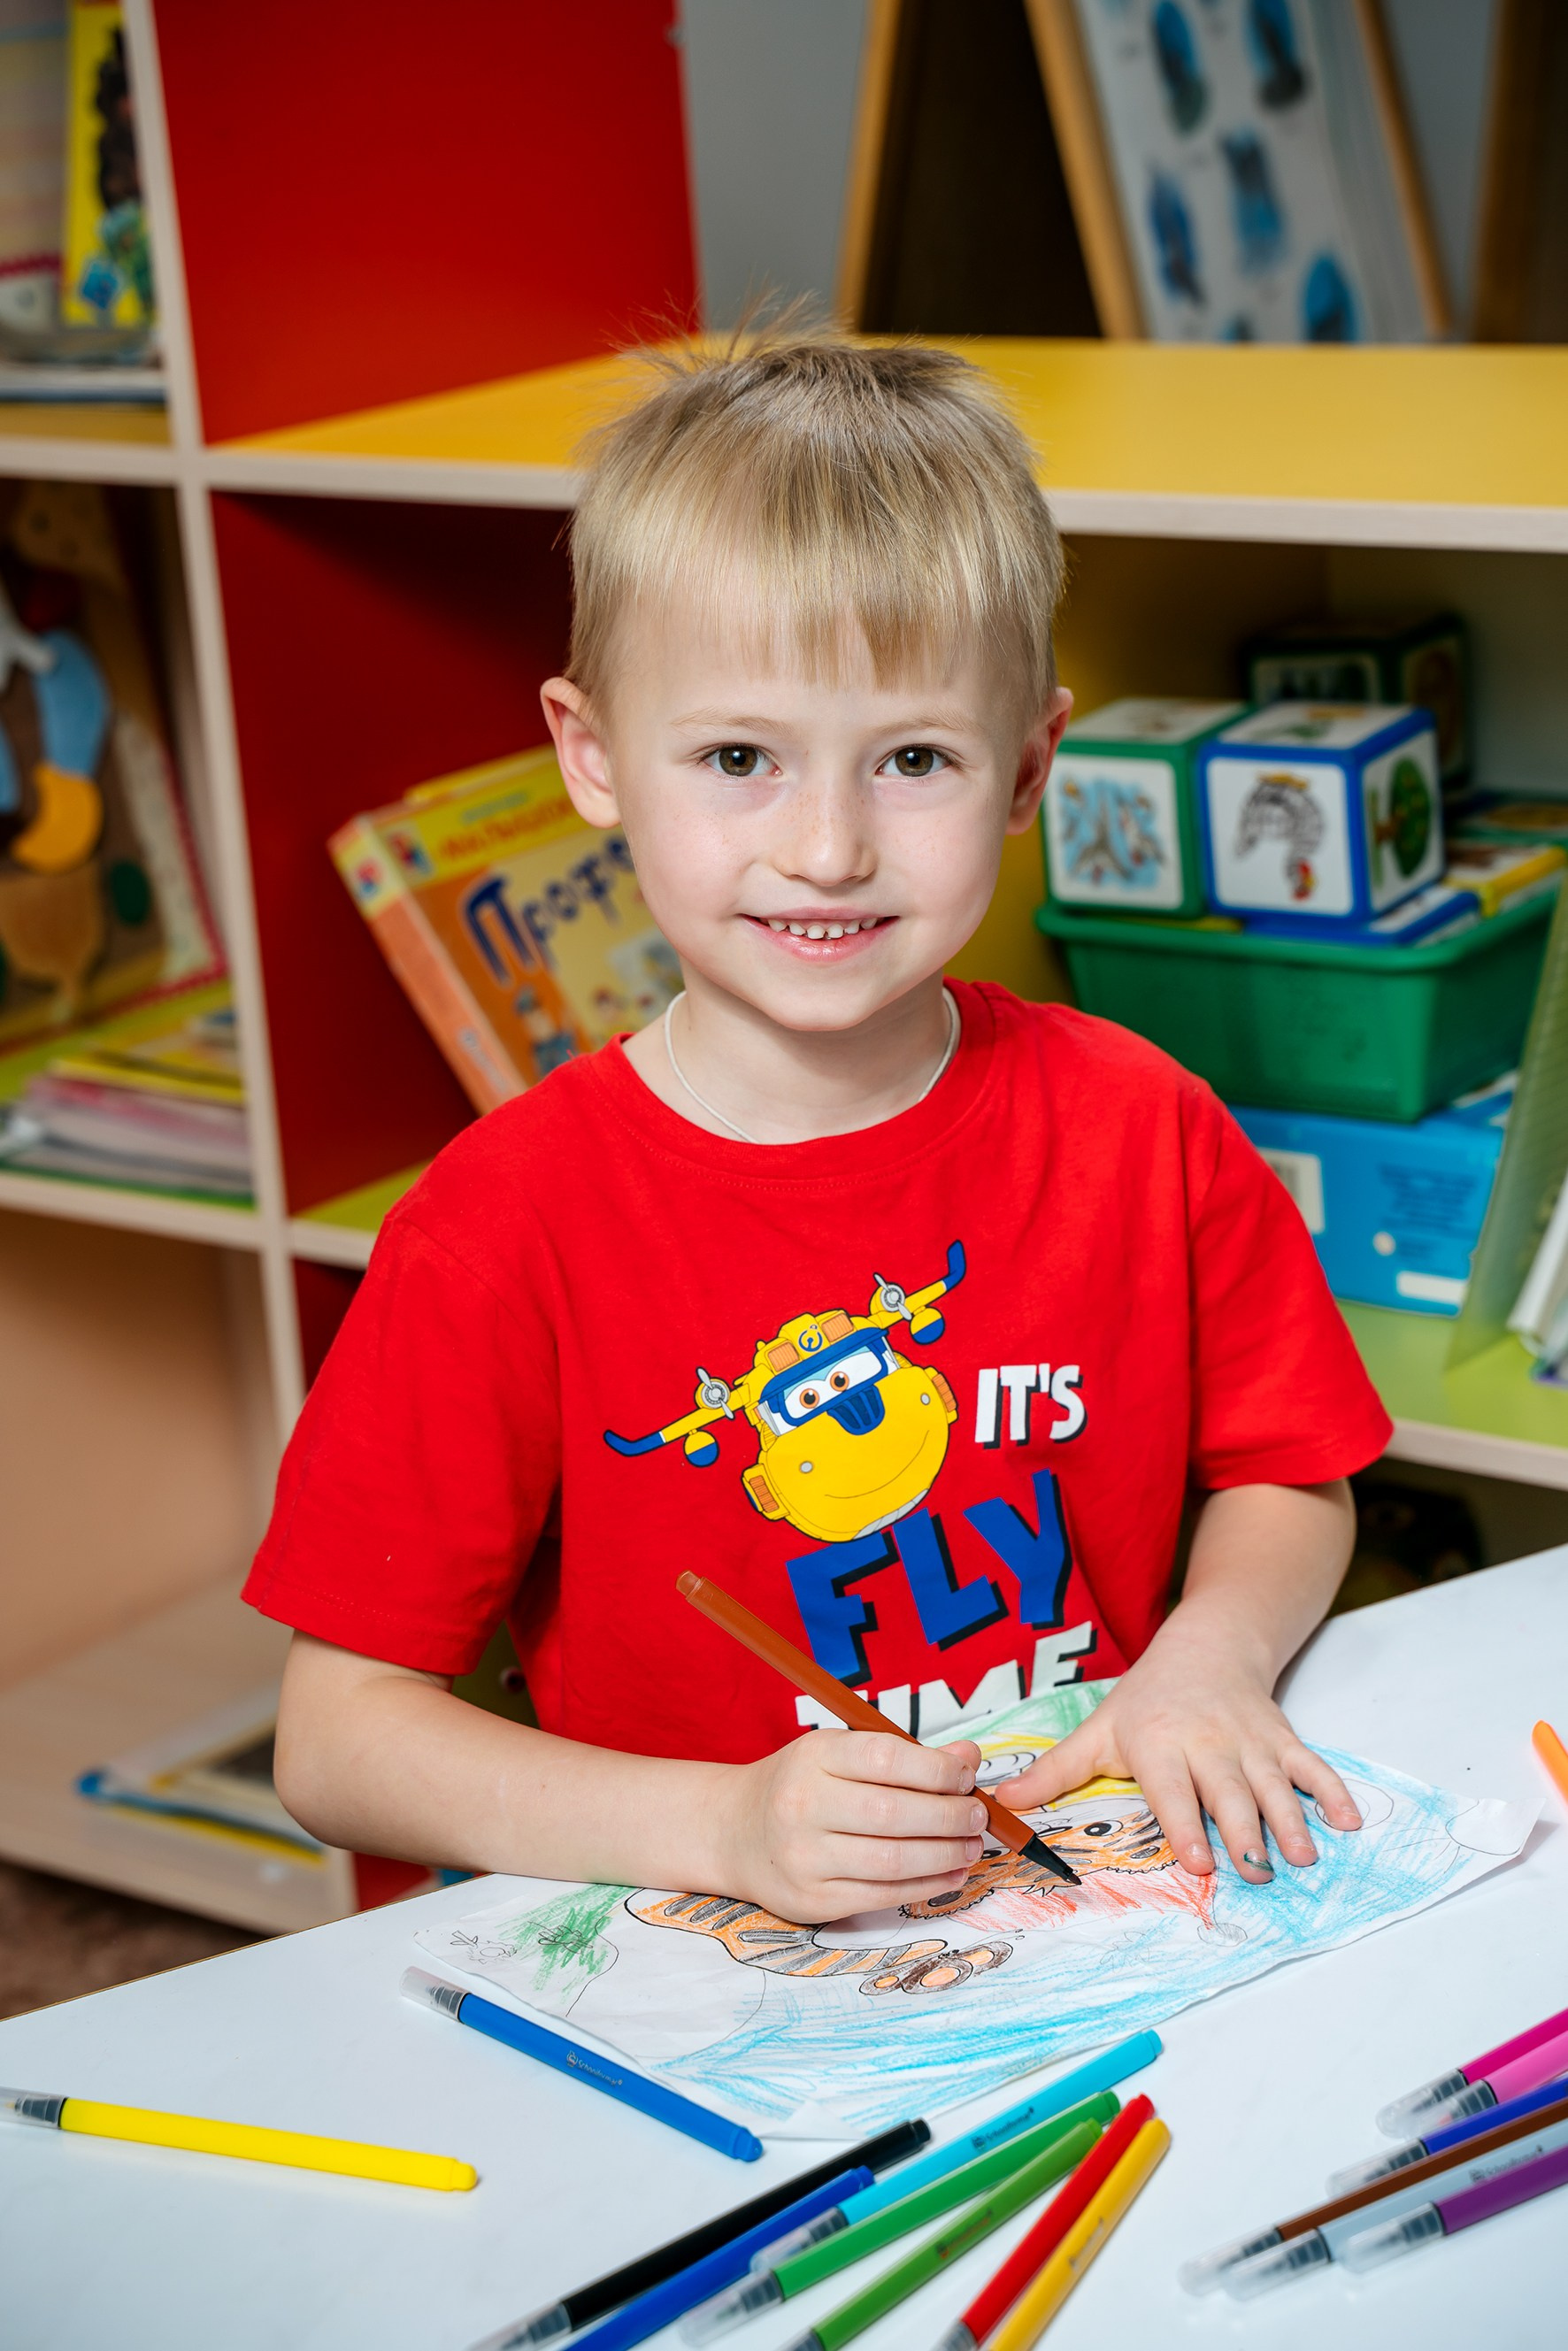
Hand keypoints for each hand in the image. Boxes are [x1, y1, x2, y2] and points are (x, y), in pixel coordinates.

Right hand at [718, 1731, 985, 1921]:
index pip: (886, 1757)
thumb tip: (969, 1756)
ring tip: (970, 1847)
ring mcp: (805, 1857)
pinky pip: (882, 1895)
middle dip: (950, 1816)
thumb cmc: (800, 1786)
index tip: (966, 1776)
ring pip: (893, 1860)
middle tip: (977, 1817)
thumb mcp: (840, 1754)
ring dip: (945, 1855)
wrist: (733, 1832)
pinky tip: (949, 1874)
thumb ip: (905, 1756)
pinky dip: (926, 1885)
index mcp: (814, 1756)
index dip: (937, 1768)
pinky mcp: (813, 1900)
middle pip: (895, 1812)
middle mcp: (804, 1804)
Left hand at [994, 1626, 1360, 1885]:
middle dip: (1244, 1830)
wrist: (1206, 1643)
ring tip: (1303, 1857)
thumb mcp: (1099, 1729)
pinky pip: (1311, 1764)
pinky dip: (1332, 1791)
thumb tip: (1001, 1806)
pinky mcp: (1282, 1737)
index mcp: (1158, 1743)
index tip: (1200, 1862)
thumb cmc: (1147, 1698)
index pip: (1172, 1789)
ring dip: (1291, 1820)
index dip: (1186, 1825)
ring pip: (1273, 1783)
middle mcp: (1206, 1742)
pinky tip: (1351, 1821)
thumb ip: (1056, 1771)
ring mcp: (1250, 1740)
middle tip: (1259, 1870)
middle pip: (1228, 1791)